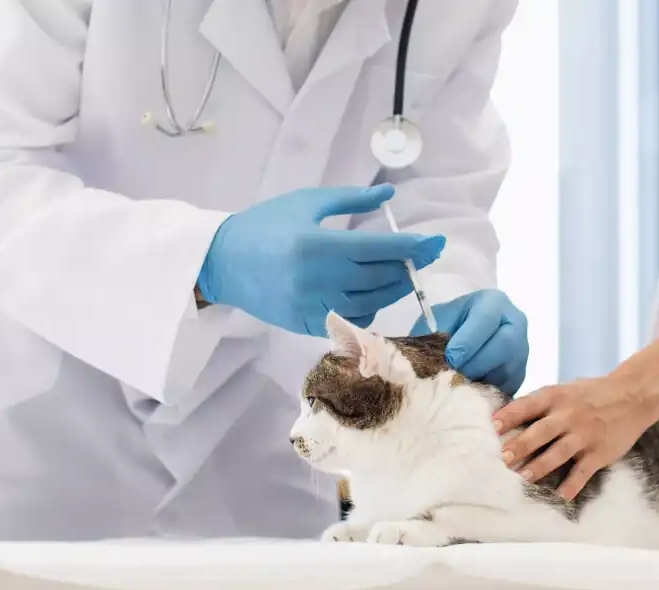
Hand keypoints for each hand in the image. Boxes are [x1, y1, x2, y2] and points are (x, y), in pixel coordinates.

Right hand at [198, 184, 445, 336]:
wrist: (221, 262)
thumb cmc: (264, 224)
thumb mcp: (306, 203)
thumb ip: (351, 200)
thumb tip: (389, 196)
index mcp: (317, 246)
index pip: (380, 250)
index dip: (413, 248)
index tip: (437, 242)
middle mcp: (317, 281)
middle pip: (380, 278)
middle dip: (408, 266)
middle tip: (422, 254)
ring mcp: (311, 307)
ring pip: (371, 302)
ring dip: (392, 287)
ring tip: (400, 271)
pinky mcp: (306, 324)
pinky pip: (352, 318)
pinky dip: (370, 305)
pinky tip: (372, 290)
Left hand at [413, 289, 527, 395]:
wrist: (457, 337)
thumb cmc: (446, 325)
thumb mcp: (438, 322)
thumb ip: (438, 336)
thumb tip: (442, 361)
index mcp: (493, 302)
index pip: (486, 319)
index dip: (468, 341)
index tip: (451, 358)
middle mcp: (515, 322)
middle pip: (505, 345)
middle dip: (476, 364)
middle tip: (454, 374)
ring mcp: (522, 349)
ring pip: (507, 370)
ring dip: (480, 380)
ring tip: (458, 382)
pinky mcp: (520, 373)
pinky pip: (508, 387)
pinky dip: (487, 392)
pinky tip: (469, 388)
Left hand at [491, 375, 658, 498]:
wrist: (634, 395)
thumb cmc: (592, 394)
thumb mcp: (565, 390)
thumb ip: (540, 404)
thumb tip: (506, 419)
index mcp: (556, 397)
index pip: (527, 405)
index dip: (509, 415)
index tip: (492, 426)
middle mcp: (569, 414)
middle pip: (541, 431)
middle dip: (521, 445)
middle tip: (503, 458)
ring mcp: (585, 434)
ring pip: (559, 452)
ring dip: (540, 466)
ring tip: (523, 478)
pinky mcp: (600, 452)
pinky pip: (583, 471)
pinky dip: (572, 485)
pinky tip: (560, 496)